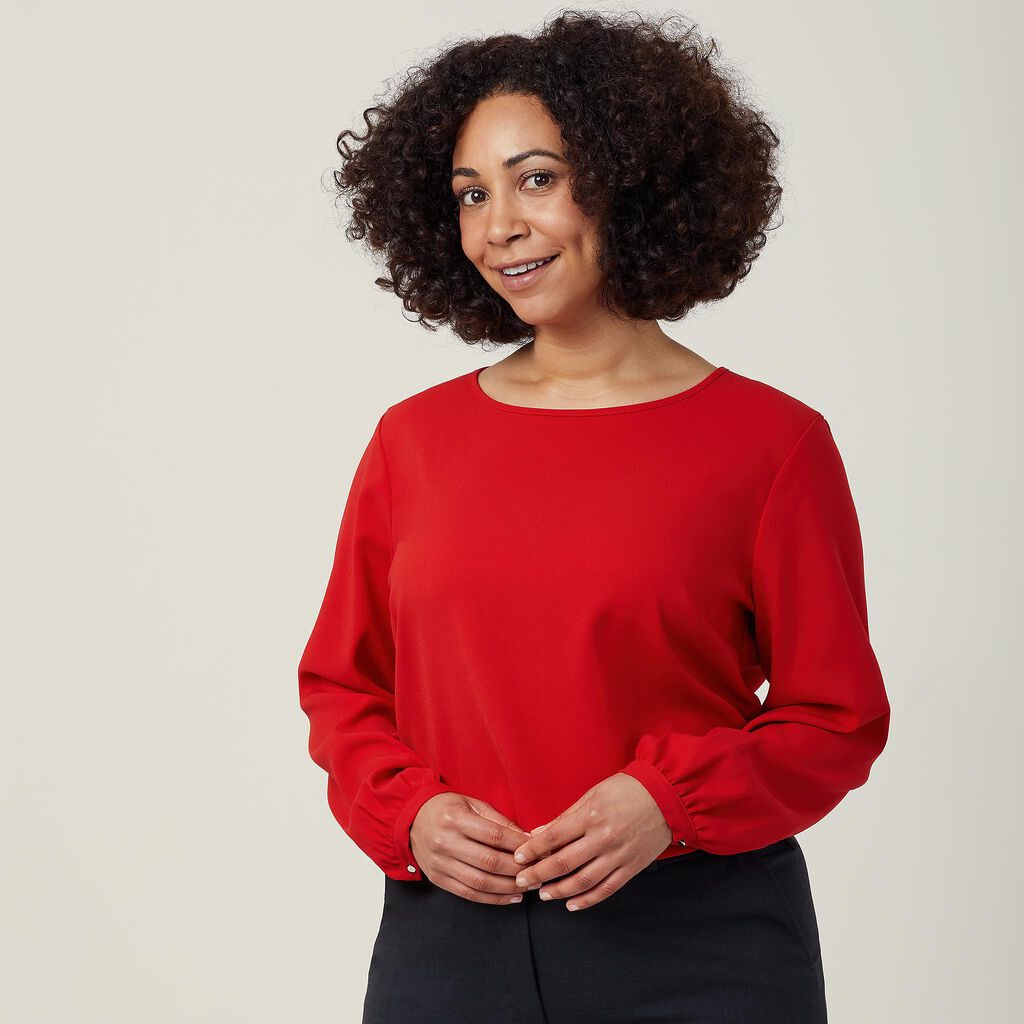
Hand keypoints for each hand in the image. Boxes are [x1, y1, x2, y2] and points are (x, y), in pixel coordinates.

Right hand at [410, 792, 531, 903]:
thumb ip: (498, 821)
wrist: (411, 819)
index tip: (537, 850)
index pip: (494, 835)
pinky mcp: (438, 879)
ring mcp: (441, 863)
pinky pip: (469, 894)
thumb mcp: (471, 804)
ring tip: (528, 886)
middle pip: (489, 861)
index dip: (519, 844)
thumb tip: (526, 838)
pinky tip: (511, 898)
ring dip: (509, 888)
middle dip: (518, 869)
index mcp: (456, 819)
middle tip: (538, 872)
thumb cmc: (447, 809)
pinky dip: (493, 899)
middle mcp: (446, 843)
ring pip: (481, 882)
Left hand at [510, 773, 672, 910]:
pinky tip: (572, 905)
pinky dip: (587, 900)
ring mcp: (619, 855)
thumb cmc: (626, 790)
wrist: (666, 796)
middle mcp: (603, 838)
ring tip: (544, 895)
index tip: (517, 858)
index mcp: (590, 816)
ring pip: (583, 881)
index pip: (553, 838)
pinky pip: (606, 889)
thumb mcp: (592, 795)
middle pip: (563, 863)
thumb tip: (538, 833)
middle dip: (539, 874)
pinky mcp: (632, 868)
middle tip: (522, 881)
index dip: (532, 850)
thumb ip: (565, 817)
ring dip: (560, 891)